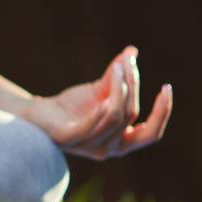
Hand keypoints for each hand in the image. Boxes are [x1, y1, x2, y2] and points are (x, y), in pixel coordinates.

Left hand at [18, 46, 172, 160]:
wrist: (35, 114)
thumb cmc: (70, 106)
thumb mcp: (98, 90)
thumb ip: (116, 77)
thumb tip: (132, 52)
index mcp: (121, 141)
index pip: (151, 133)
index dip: (162, 113)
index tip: (166, 87)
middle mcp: (109, 149)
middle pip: (131, 115)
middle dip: (134, 87)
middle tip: (129, 64)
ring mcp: (90, 147)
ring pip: (114, 117)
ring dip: (118, 89)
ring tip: (117, 67)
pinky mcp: (70, 139)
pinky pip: (91, 127)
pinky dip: (101, 112)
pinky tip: (104, 99)